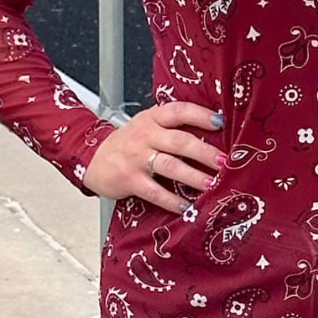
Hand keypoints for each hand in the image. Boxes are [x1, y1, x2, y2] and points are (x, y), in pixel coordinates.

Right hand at [84, 101, 224, 213]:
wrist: (93, 158)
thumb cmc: (129, 142)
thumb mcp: (147, 125)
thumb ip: (172, 126)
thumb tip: (213, 135)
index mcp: (153, 118)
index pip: (179, 111)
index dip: (200, 115)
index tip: (220, 123)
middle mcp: (145, 135)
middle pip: (180, 141)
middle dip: (204, 152)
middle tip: (224, 162)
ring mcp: (136, 157)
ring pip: (170, 166)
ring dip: (193, 176)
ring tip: (212, 184)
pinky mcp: (129, 179)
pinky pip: (154, 191)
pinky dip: (172, 200)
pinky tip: (186, 206)